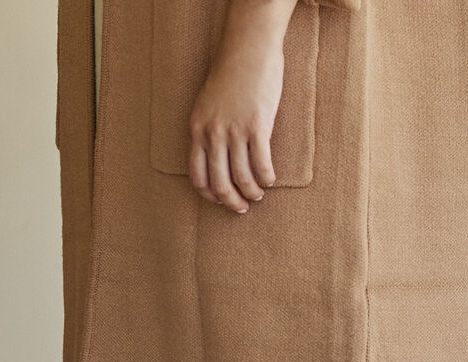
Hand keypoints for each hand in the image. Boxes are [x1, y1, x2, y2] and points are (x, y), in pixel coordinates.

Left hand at [189, 0, 298, 212]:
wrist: (248, 49)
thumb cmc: (230, 75)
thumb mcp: (207, 104)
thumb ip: (208, 130)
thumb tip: (218, 157)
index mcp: (197, 129)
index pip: (198, 176)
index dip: (210, 195)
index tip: (222, 200)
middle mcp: (213, 134)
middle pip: (220, 184)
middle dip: (232, 202)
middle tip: (242, 207)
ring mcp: (234, 131)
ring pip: (242, 178)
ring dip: (252, 192)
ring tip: (258, 194)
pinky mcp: (257, 127)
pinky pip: (262, 165)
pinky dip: (267, 178)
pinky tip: (270, 179)